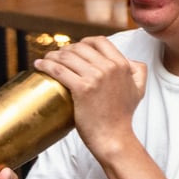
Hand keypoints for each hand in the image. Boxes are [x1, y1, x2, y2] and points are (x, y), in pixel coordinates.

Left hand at [32, 36, 146, 157]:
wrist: (114, 137)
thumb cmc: (123, 116)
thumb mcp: (138, 90)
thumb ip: (138, 72)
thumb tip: (131, 61)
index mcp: (121, 65)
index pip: (100, 41)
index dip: (84, 42)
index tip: (75, 49)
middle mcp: (109, 68)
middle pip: (80, 47)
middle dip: (65, 49)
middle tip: (57, 57)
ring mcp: (95, 78)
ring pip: (67, 56)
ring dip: (52, 55)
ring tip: (45, 60)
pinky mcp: (82, 89)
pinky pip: (59, 70)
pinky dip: (46, 65)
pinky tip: (39, 65)